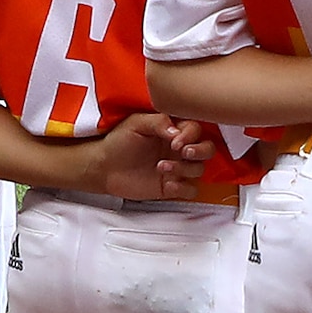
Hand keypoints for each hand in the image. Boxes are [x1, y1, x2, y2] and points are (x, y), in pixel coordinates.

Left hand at [82, 110, 212, 202]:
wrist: (103, 167)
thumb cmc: (118, 142)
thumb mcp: (136, 123)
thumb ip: (159, 122)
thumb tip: (177, 130)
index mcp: (172, 131)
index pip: (196, 130)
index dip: (190, 135)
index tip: (176, 140)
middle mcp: (178, 149)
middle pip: (207, 149)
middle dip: (199, 151)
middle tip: (183, 153)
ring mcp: (176, 168)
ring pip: (199, 170)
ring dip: (183, 169)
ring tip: (161, 167)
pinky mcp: (171, 187)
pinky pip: (190, 190)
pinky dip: (182, 188)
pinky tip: (168, 183)